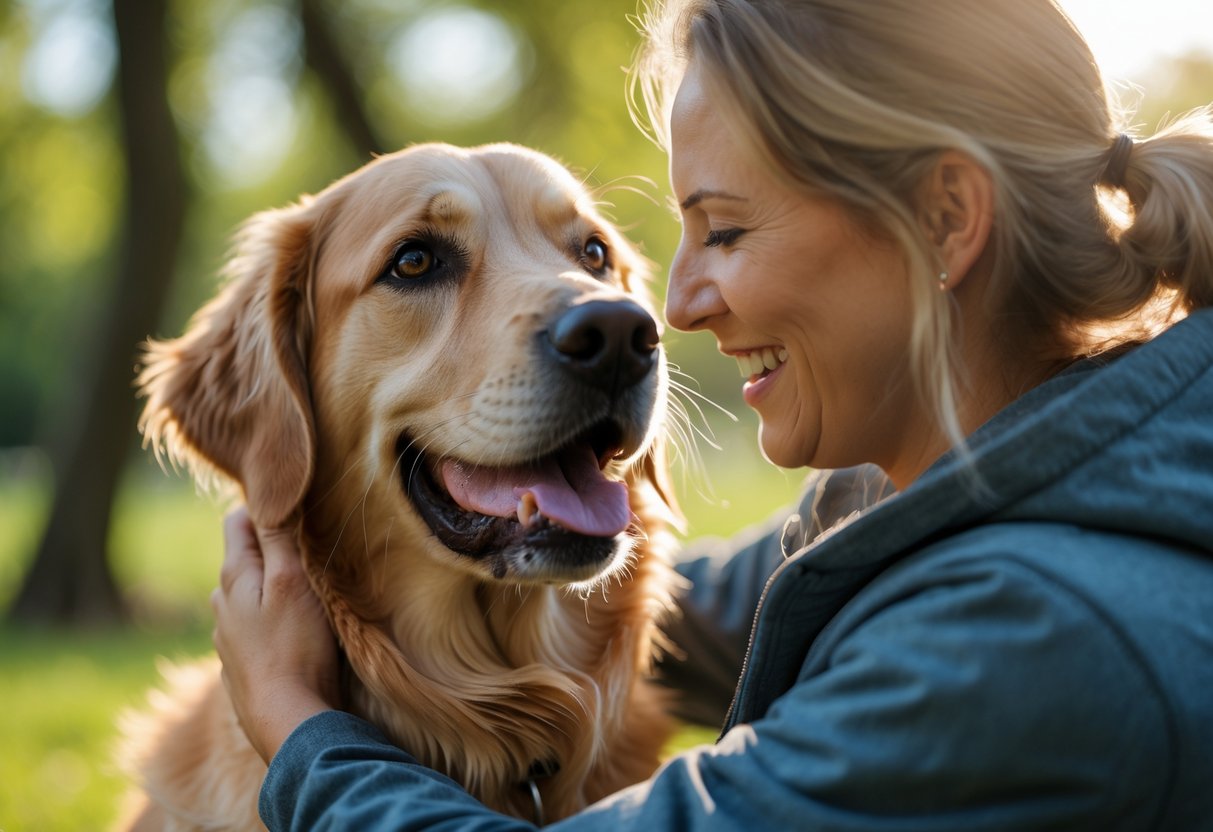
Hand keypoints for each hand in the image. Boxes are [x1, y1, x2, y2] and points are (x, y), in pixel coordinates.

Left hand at [211, 507, 340, 762]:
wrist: (286, 721)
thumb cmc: (295, 648)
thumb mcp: (292, 583)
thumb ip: (278, 539)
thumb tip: (269, 496)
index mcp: (233, 578)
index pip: (236, 522)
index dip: (262, 507)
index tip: (292, 504)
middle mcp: (222, 606)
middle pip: (242, 559)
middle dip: (269, 547)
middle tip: (306, 544)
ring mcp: (229, 639)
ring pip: (247, 598)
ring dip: (270, 588)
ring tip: (304, 590)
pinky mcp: (242, 668)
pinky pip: (255, 630)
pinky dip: (272, 622)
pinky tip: (294, 634)